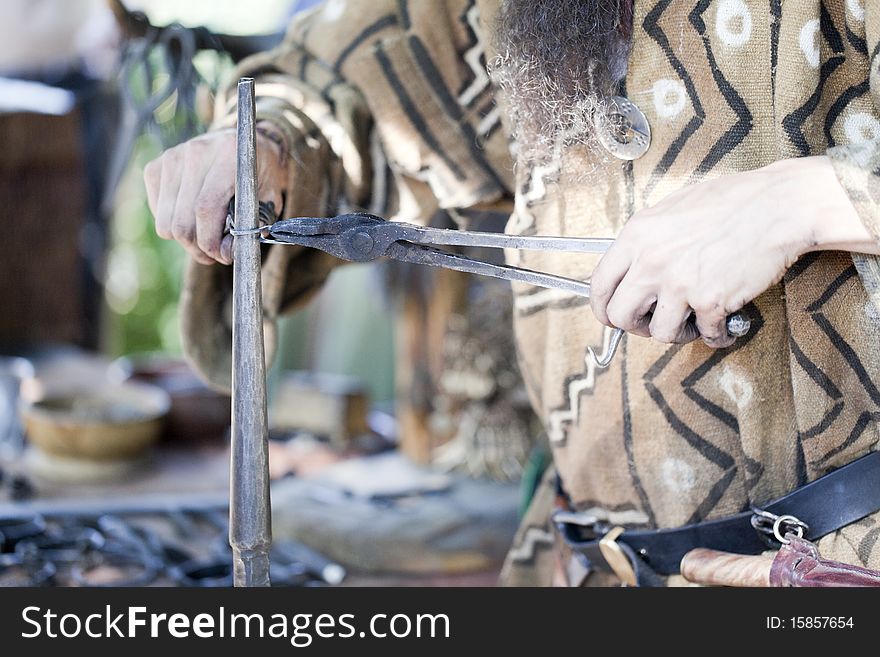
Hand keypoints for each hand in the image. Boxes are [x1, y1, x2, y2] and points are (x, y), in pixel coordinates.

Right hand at [144, 124, 288, 264]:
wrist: (244, 146)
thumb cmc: (259, 177)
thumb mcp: (269, 199)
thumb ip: (251, 227)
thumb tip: (225, 253)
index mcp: (228, 156)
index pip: (205, 209)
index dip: (211, 242)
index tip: (222, 256)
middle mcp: (195, 151)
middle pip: (181, 221)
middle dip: (198, 247)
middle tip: (215, 253)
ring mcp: (172, 157)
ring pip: (166, 222)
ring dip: (186, 240)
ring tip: (207, 236)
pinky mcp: (156, 166)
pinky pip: (157, 212)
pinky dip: (174, 223)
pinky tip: (193, 216)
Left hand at [589, 156, 878, 346]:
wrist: (779, 205)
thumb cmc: (732, 201)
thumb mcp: (672, 209)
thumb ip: (647, 239)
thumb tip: (633, 268)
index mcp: (637, 236)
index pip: (599, 284)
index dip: (603, 307)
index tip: (612, 316)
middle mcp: (651, 261)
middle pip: (621, 316)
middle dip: (637, 326)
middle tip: (655, 322)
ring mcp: (679, 282)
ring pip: (659, 333)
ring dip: (677, 334)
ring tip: (694, 323)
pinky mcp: (710, 300)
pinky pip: (705, 335)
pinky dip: (717, 336)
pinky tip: (725, 326)